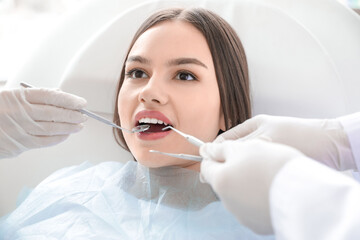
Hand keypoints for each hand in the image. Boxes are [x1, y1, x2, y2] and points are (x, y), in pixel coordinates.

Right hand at [0, 88, 86, 157]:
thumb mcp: (9, 96)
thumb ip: (33, 95)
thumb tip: (58, 93)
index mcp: (18, 97)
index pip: (50, 96)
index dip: (68, 99)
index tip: (81, 102)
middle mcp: (20, 113)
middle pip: (54, 113)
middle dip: (72, 114)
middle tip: (84, 115)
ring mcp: (19, 129)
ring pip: (51, 129)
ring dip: (69, 127)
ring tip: (80, 126)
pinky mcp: (18, 144)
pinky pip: (43, 142)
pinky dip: (57, 139)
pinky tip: (66, 135)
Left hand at [200, 139, 303, 234]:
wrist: (306, 194)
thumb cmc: (274, 165)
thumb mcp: (247, 147)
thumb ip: (222, 148)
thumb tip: (204, 150)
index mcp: (221, 181)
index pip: (206, 166)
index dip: (214, 155)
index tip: (225, 149)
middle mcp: (227, 202)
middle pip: (223, 181)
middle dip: (232, 168)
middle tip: (252, 158)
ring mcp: (242, 215)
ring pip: (237, 193)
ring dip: (245, 182)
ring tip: (267, 172)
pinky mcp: (258, 224)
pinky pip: (252, 206)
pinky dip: (258, 197)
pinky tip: (273, 188)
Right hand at [215, 114, 354, 170]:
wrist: (331, 146)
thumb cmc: (298, 137)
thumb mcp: (263, 139)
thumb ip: (236, 145)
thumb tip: (209, 150)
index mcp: (254, 126)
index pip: (225, 139)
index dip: (213, 151)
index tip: (203, 164)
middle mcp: (259, 136)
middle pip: (232, 150)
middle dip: (223, 162)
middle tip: (215, 178)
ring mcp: (267, 147)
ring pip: (242, 159)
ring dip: (235, 167)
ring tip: (231, 178)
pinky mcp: (275, 158)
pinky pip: (254, 165)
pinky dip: (248, 172)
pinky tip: (247, 179)